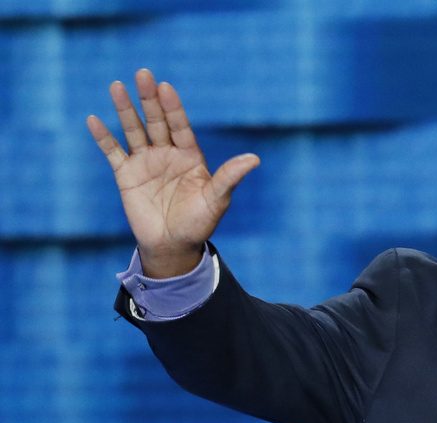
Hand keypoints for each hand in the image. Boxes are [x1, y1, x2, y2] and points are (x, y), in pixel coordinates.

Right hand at [87, 69, 259, 277]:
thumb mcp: (217, 199)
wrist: (173, 245)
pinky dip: (103, 138)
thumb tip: (255, 159)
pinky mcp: (126, 175)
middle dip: (149, 99)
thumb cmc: (199, 223)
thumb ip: (230, 177)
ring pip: (133, 130)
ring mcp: (146, 162)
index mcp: (189, 156)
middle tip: (143, 74)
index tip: (166, 87)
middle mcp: (167, 154)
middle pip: (156, 122)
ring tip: (117, 86)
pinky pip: (113, 152)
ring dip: (125, 110)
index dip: (173, 108)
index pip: (180, 126)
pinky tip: (93, 120)